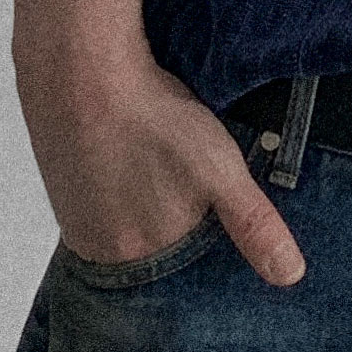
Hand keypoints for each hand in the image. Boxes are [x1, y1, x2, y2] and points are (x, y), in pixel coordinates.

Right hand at [13, 38, 306, 286]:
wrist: (83, 72)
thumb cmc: (154, 120)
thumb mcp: (221, 171)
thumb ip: (254, 225)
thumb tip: (290, 275)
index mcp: (139, 256)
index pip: (179, 280)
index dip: (199, 256)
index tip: (210, 229)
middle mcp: (99, 250)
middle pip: (147, 260)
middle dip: (172, 240)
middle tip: (182, 196)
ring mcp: (74, 221)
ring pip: (120, 234)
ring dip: (141, 218)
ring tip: (159, 181)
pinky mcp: (60, 191)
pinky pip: (95, 211)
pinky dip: (116, 199)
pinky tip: (130, 168)